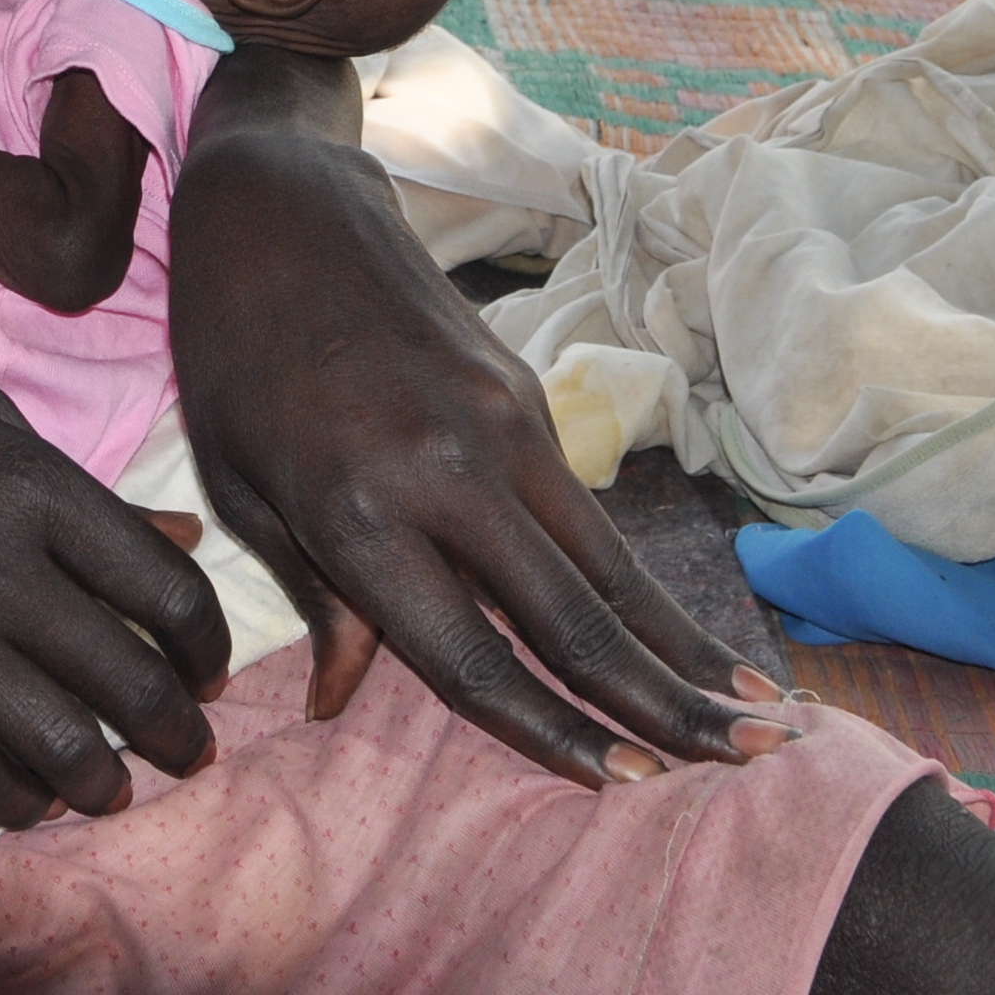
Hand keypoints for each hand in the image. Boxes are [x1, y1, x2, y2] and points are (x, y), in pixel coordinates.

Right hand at [0, 323, 229, 827]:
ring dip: (108, 781)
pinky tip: (34, 800)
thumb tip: (169, 547)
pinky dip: (15, 802)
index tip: (208, 666)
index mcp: (29, 484)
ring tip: (119, 788)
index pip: (164, 589)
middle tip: (191, 748)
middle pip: (127, 678)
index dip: (206, 643)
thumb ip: (71, 485)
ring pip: (58, 742)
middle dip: (178, 730)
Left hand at [171, 68, 787, 788]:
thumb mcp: (239, 488)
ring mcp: (503, 425)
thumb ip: (312, 599)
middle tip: (753, 766)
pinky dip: (645, 585)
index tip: (624, 788)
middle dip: (667, 705)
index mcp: (360, 510)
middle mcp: (450, 472)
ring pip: (610, 566)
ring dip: (686, 649)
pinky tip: (686, 633)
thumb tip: (342, 705)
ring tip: (761, 717)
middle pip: (575, 618)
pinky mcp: (527, 393)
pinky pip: (590, 515)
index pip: (472, 656)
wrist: (276, 206)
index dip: (551, 733)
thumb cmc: (234, 355)